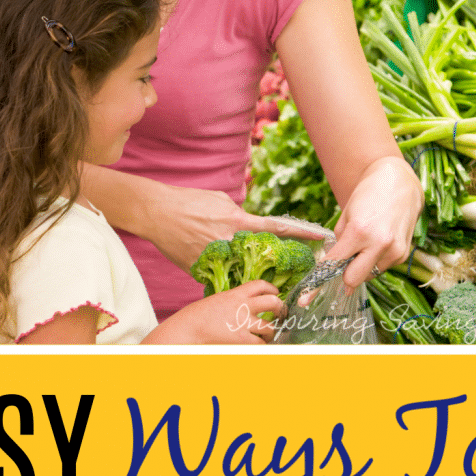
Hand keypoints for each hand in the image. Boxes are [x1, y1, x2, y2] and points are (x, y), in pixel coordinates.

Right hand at [146, 184, 326, 273]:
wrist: (155, 211)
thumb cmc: (188, 201)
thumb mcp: (221, 201)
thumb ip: (240, 215)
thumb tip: (250, 225)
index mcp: (238, 222)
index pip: (276, 229)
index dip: (300, 234)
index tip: (319, 237)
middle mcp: (229, 242)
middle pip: (261, 258)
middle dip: (274, 262)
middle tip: (289, 267)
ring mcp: (214, 258)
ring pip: (240, 271)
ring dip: (245, 270)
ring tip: (249, 271)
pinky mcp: (199, 269)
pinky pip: (217, 274)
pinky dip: (221, 271)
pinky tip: (216, 265)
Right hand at [147, 281, 285, 344]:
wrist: (189, 326)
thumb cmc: (199, 315)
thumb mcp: (218, 300)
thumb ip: (233, 301)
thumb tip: (245, 304)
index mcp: (236, 294)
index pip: (260, 284)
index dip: (272, 288)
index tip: (275, 293)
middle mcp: (243, 306)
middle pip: (272, 302)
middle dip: (280, 308)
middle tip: (280, 314)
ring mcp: (243, 323)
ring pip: (269, 327)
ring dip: (271, 332)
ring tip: (268, 334)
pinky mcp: (241, 339)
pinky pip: (260, 343)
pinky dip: (262, 345)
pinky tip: (259, 345)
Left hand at [298, 156, 422, 301]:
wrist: (398, 182)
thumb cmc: (367, 196)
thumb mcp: (345, 215)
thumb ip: (339, 242)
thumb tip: (333, 265)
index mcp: (359, 231)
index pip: (335, 263)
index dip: (320, 278)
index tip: (308, 295)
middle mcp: (379, 244)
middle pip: (353, 279)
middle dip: (343, 277)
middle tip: (338, 269)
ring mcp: (394, 251)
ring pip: (369, 275)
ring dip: (361, 268)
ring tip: (363, 245)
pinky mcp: (403, 254)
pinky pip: (382, 268)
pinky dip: (374, 262)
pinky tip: (376, 243)